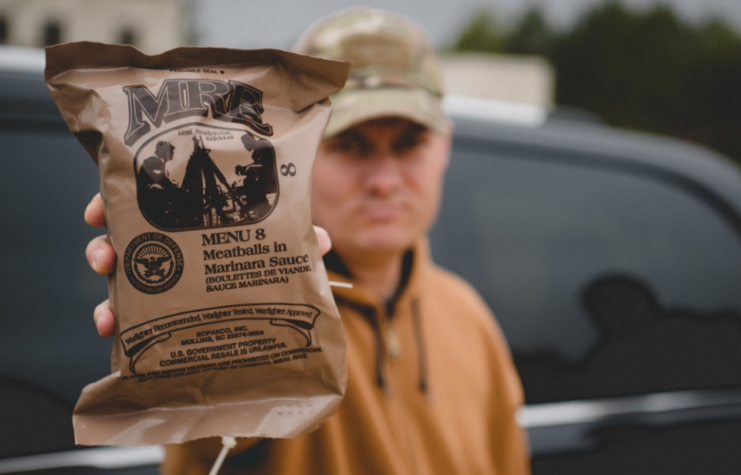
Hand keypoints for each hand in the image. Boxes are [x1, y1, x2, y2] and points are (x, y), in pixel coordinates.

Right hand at [83, 193, 332, 336]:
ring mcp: (164, 277)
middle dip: (105, 246)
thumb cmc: (269, 262)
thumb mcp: (283, 247)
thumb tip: (321, 243)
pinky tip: (114, 331)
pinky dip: (116, 322)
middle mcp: (172, 244)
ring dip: (108, 295)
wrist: (272, 308)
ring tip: (108, 308)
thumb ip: (298, 241)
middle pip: (124, 238)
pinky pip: (129, 314)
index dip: (117, 200)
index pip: (148, 199)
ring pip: (121, 276)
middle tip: (106, 256)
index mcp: (191, 219)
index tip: (100, 208)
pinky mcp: (161, 309)